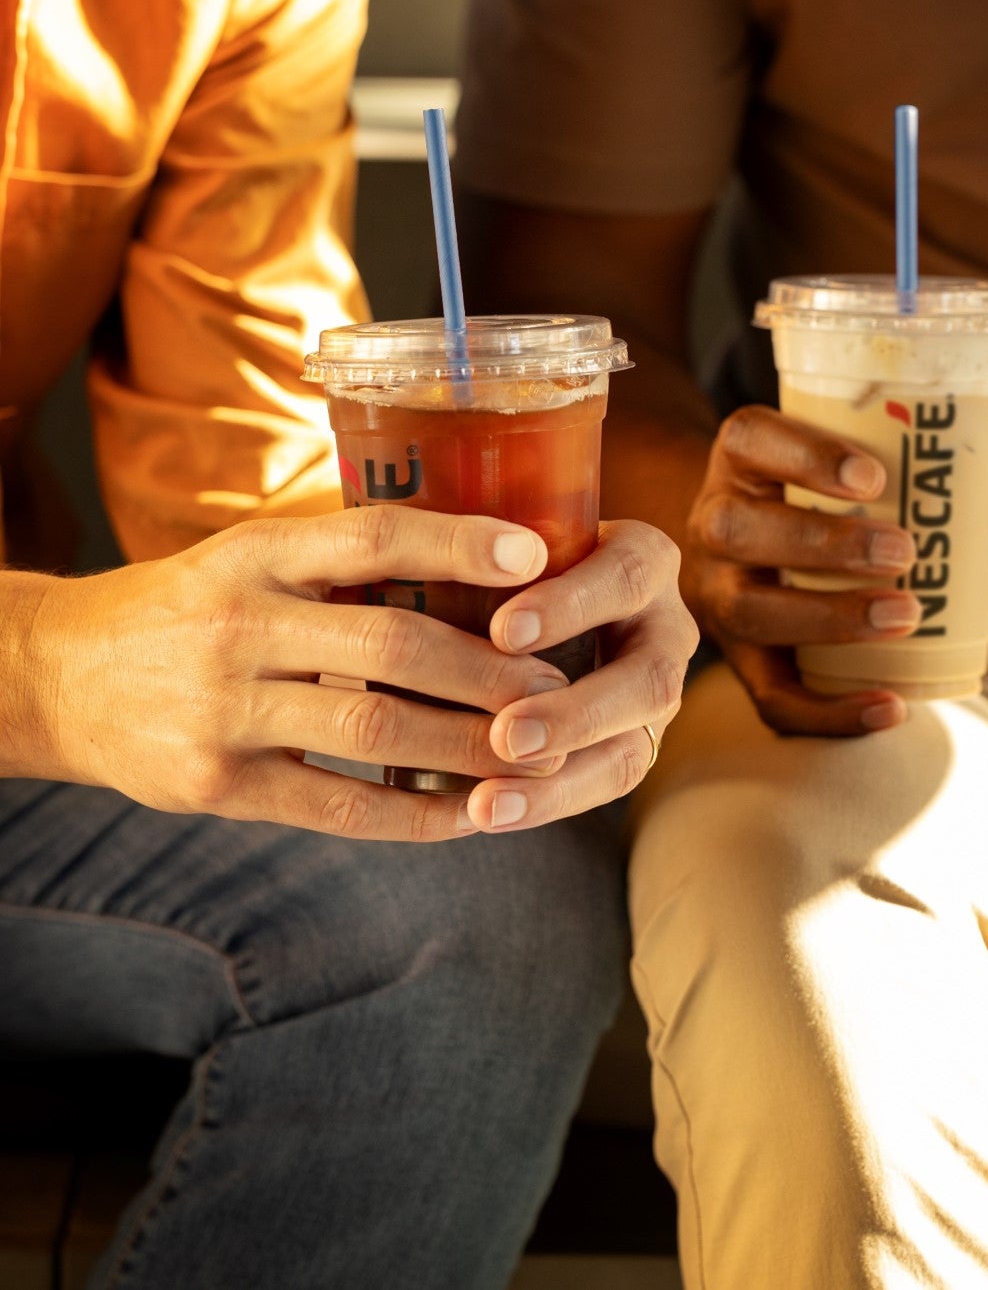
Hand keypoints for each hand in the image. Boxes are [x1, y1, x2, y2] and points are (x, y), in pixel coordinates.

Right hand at [24, 506, 601, 841]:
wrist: (64, 676)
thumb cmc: (190, 607)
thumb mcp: (249, 556)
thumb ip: (340, 558)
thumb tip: (473, 551)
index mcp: (257, 553)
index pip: (372, 536)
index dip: (458, 544)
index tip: (536, 556)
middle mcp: (239, 624)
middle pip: (392, 645)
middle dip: (489, 671)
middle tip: (557, 686)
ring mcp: (225, 710)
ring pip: (375, 733)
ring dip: (469, 749)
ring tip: (534, 753)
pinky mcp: (217, 786)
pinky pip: (337, 808)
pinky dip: (413, 817)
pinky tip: (468, 815)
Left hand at [461, 519, 697, 832]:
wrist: (530, 598)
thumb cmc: (504, 557)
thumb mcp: (501, 542)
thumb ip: (474, 557)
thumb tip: (393, 568)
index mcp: (641, 557)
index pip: (624, 576)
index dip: (570, 605)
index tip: (502, 631)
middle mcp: (664, 628)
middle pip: (648, 679)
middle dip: (575, 714)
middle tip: (505, 736)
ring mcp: (655, 695)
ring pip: (632, 749)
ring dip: (559, 780)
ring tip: (488, 803)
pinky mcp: (633, 745)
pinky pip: (602, 785)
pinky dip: (544, 802)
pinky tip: (484, 813)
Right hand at [680, 405, 987, 738]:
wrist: (746, 550)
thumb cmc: (823, 500)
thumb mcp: (862, 467)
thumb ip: (947, 468)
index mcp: (744, 460)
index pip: (747, 438)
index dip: (802, 453)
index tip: (872, 474)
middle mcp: (713, 522)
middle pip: (737, 528)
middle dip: (821, 542)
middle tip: (903, 551)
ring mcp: (717, 594)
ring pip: (748, 610)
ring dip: (825, 617)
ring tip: (903, 614)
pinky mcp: (738, 659)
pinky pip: (768, 695)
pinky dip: (829, 710)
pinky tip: (891, 705)